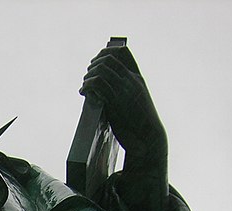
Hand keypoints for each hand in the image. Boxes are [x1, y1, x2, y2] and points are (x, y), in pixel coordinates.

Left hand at [79, 46, 166, 170]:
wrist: (148, 138)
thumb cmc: (140, 124)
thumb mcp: (136, 102)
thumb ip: (125, 92)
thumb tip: (105, 90)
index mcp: (137, 78)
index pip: (124, 52)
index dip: (107, 51)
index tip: (97, 58)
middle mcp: (131, 80)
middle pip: (109, 58)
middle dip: (94, 63)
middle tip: (88, 74)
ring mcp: (124, 90)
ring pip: (102, 69)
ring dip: (88, 75)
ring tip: (85, 85)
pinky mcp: (115, 101)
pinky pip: (97, 84)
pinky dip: (87, 85)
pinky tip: (83, 92)